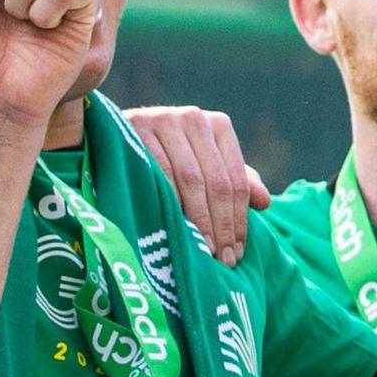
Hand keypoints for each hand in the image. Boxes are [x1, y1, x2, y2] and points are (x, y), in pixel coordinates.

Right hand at [126, 103, 265, 264]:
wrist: (111, 138)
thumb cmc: (167, 158)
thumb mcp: (204, 167)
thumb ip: (236, 182)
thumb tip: (265, 202)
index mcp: (218, 125)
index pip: (235, 180)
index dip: (239, 219)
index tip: (237, 252)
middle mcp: (193, 118)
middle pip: (216, 182)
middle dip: (222, 225)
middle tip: (222, 259)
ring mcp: (164, 120)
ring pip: (190, 180)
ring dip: (199, 220)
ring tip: (204, 251)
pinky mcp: (135, 128)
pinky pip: (158, 172)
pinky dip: (169, 202)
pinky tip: (175, 226)